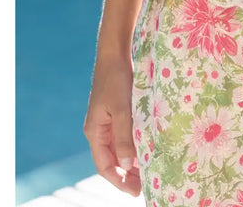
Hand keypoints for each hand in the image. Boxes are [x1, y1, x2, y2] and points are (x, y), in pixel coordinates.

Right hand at [83, 55, 140, 195]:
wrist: (115, 52)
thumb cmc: (117, 78)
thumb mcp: (122, 108)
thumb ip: (125, 136)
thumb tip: (128, 165)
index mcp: (94, 131)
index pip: (104, 165)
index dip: (118, 180)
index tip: (135, 191)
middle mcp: (98, 129)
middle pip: (111, 160)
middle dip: (126, 175)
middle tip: (145, 185)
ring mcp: (107, 121)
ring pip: (118, 149)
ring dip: (131, 161)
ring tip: (148, 171)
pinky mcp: (116, 112)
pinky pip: (123, 136)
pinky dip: (133, 146)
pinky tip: (146, 149)